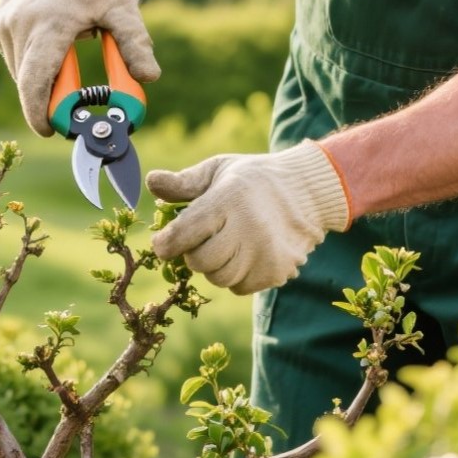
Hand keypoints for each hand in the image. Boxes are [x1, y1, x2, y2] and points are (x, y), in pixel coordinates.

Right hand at [0, 0, 159, 135]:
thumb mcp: (120, 4)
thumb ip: (134, 42)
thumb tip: (149, 78)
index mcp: (49, 24)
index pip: (35, 81)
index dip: (40, 113)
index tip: (52, 130)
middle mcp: (20, 27)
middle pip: (29, 84)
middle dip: (48, 103)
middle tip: (73, 111)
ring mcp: (4, 28)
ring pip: (21, 75)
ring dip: (42, 82)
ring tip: (68, 61)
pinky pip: (16, 61)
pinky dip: (33, 66)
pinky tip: (51, 46)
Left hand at [148, 142, 351, 294]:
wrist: (307, 191)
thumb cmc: (252, 179)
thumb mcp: (218, 170)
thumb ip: (183, 181)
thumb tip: (151, 181)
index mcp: (229, 199)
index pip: (185, 233)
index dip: (166, 243)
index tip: (162, 242)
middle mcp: (249, 228)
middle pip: (200, 261)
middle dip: (193, 253)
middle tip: (201, 239)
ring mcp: (266, 253)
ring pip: (219, 278)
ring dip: (214, 266)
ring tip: (226, 245)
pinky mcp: (277, 272)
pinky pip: (239, 287)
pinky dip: (235, 276)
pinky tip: (245, 254)